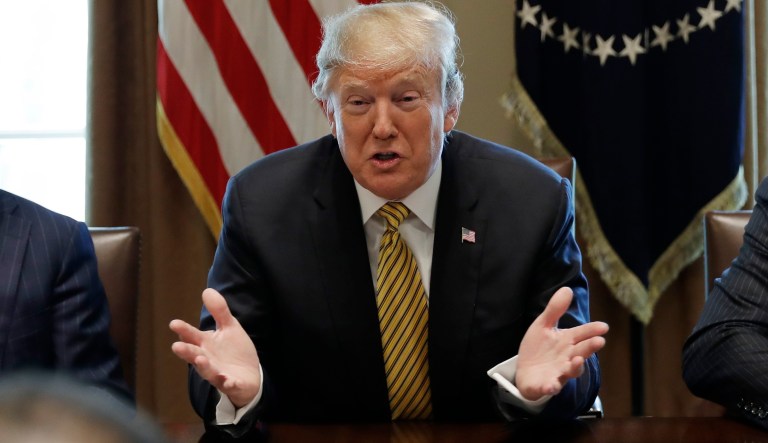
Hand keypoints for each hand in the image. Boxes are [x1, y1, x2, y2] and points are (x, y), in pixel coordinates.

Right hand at [170, 288, 260, 407]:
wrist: (250, 375)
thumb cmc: (234, 351)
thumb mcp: (230, 328)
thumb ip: (219, 311)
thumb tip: (207, 290)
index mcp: (207, 344)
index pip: (192, 336)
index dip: (184, 330)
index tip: (174, 323)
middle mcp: (208, 360)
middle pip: (195, 355)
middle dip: (187, 351)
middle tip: (176, 346)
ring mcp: (218, 373)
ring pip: (208, 371)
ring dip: (203, 366)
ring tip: (200, 359)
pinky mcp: (231, 384)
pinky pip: (229, 384)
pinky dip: (227, 383)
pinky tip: (227, 380)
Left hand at [515, 287, 608, 400]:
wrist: (525, 372)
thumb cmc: (539, 348)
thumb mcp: (543, 326)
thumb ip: (555, 310)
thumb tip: (568, 289)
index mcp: (567, 342)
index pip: (582, 334)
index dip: (593, 330)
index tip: (604, 327)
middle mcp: (567, 358)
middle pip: (581, 352)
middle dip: (589, 348)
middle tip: (599, 341)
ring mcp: (559, 372)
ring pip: (571, 371)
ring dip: (575, 368)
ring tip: (577, 361)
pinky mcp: (547, 385)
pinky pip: (551, 387)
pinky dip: (552, 387)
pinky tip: (551, 385)